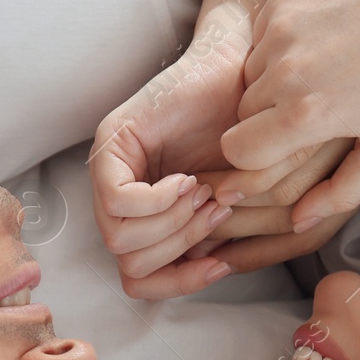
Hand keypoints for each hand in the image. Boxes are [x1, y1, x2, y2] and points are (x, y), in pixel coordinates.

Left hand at [91, 10, 359, 297]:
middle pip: (131, 266)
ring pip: (119, 241)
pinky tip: (189, 180)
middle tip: (218, 212)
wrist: (248, 76)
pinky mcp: (109, 145)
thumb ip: (212, 244)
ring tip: (208, 193)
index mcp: (149, 222)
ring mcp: (109, 172)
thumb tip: (206, 270)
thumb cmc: (251, 138)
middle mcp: (121, 202)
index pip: (141, 280)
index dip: (181, 283)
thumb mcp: (233, 208)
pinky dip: (158, 201)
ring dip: (173, 225)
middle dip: (183, 248)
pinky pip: (118, 202)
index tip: (221, 264)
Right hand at [222, 0, 359, 234]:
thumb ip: (342, 192)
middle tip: (315, 107)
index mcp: (306, 115)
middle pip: (243, 114)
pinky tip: (323, 40)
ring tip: (323, 72)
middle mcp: (284, 72)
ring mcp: (280, 30)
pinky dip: (280, 44)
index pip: (238, 151)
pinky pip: (261, 36)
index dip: (255, 156)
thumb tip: (299, 222)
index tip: (279, 148)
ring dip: (273, 80)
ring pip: (249, 74)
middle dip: (268, 118)